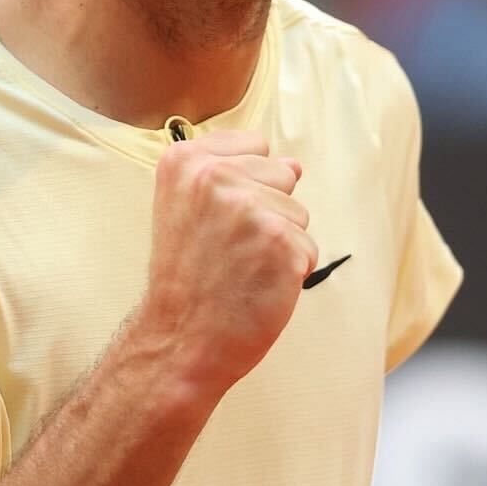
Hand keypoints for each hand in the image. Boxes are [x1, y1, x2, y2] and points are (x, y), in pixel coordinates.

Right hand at [134, 129, 316, 397]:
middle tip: (228, 250)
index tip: (214, 220)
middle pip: (283, 174)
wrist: (178, 340)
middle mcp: (217, 177)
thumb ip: (235, 174)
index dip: (246, 185)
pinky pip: (308, 247)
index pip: (256, 146)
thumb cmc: (187, 278)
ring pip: (299, 212)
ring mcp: (251, 209)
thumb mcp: (187, 208)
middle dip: (267, 211)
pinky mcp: (282, 243)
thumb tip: (295, 165)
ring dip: (281, 243)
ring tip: (241, 268)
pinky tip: (257, 286)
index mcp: (187, 160)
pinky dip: (292, 271)